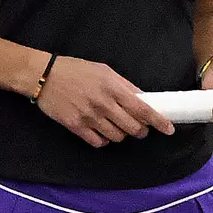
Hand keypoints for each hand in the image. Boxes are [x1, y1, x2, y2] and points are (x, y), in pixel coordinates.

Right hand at [35, 56, 176, 147]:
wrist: (44, 76)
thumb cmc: (75, 70)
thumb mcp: (104, 70)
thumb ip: (124, 85)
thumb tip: (142, 98)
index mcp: (113, 88)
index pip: (143, 110)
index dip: (159, 121)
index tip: (169, 129)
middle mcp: (103, 104)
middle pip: (133, 128)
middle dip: (141, 130)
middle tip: (139, 127)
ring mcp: (89, 117)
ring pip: (117, 137)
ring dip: (122, 134)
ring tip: (117, 125)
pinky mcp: (76, 127)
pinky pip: (98, 142)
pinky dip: (104, 139)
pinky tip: (101, 130)